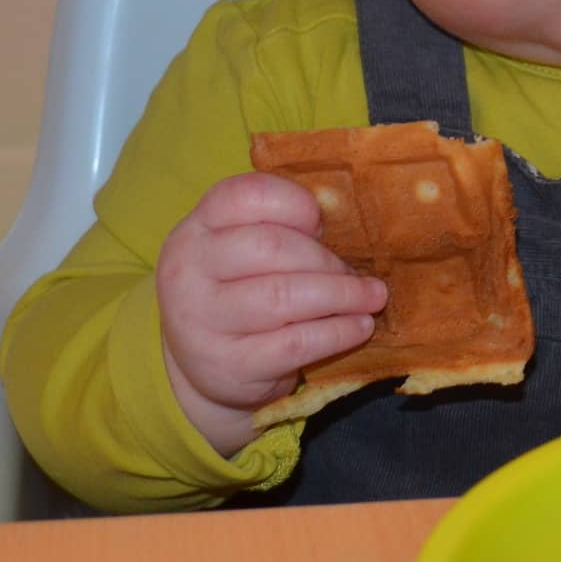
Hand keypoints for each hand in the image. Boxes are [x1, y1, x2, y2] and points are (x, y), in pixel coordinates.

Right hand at [156, 172, 387, 456]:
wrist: (201, 364)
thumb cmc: (237, 290)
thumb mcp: (240, 250)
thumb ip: (278, 228)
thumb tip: (345, 228)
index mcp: (196, 228)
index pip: (244, 195)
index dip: (293, 203)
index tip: (321, 222)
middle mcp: (188, 270)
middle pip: (271, 247)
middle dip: (326, 259)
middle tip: (356, 272)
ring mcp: (201, 321)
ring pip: (283, 296)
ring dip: (340, 295)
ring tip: (372, 297)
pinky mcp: (228, 365)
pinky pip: (294, 343)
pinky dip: (336, 332)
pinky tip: (359, 327)